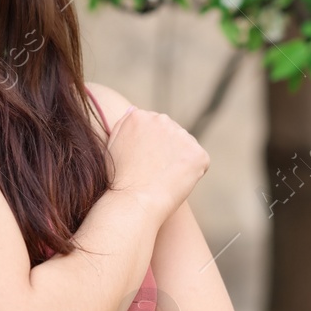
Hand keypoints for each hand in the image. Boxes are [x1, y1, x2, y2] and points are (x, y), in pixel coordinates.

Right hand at [105, 104, 207, 219]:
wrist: (134, 201)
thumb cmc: (118, 179)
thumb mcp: (111, 146)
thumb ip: (123, 124)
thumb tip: (134, 108)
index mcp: (139, 116)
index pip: (153, 128)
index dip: (148, 149)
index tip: (140, 164)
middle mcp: (161, 120)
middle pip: (170, 134)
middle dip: (165, 151)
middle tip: (151, 174)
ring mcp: (182, 135)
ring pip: (185, 147)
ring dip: (178, 161)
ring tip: (162, 180)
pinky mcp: (198, 153)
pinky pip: (199, 163)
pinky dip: (191, 174)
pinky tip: (175, 184)